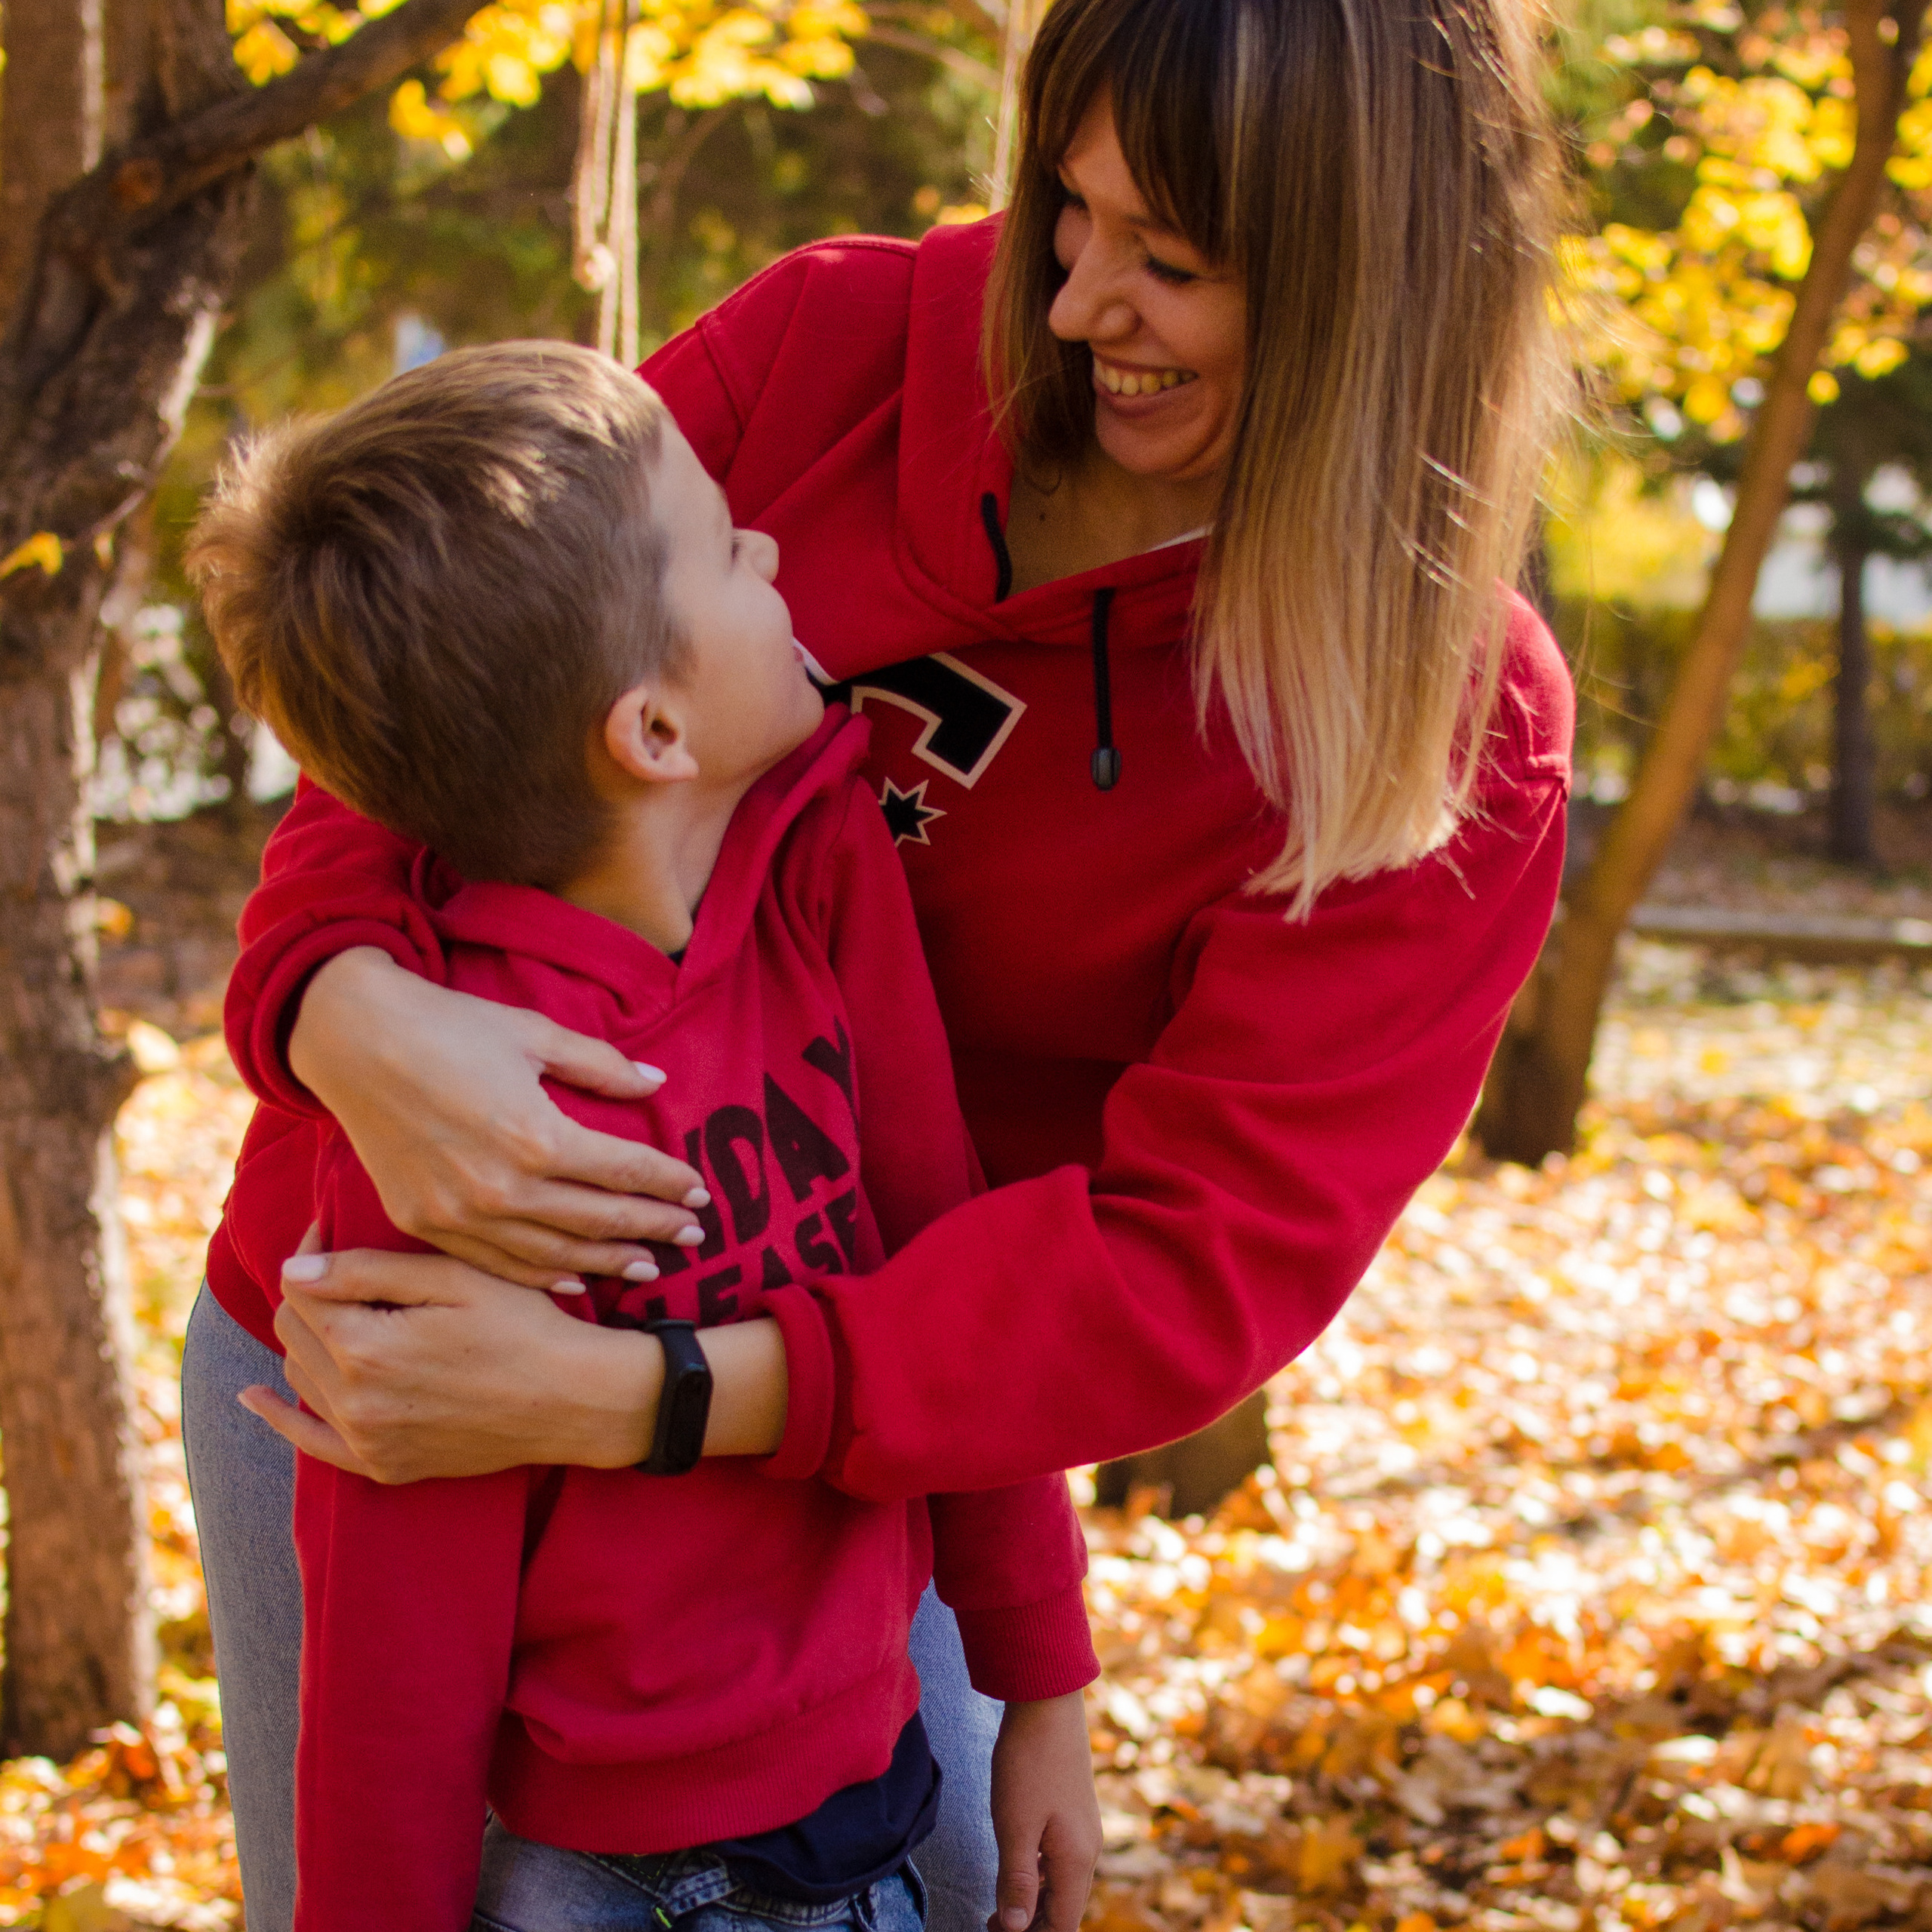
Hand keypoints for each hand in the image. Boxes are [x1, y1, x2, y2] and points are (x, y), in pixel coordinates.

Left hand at [239, 1230, 661, 1480]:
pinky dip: (281, 1417)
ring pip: (300, 1376)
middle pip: (294, 1332)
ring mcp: (366, 1441)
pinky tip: (256, 1399)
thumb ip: (368, 1271)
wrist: (574, 1399)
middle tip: (341, 1264)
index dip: (311, 1251)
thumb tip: (293, 1267)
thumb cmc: (524, 1326)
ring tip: (342, 1309)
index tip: (328, 1225)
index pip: (301, 1288)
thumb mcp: (455, 1280)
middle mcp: (353, 1402)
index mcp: (365, 1347)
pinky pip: (311, 1443)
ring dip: (309, 1339)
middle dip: (310, 1292)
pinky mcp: (383, 1466)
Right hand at [290, 948, 708, 1286]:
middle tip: (693, 1235)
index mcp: (537, 1136)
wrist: (352, 1040)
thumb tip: (656, 1082)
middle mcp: (503, 1188)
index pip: (626, 1171)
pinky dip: (545, 1275)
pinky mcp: (426, 1224)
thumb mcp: (535, 1034)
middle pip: (600, 1220)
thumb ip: (601, 1065)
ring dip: (608, 1262)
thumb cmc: (449, 1027)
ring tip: (649, 1265)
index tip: (700, 1193)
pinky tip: (577, 1279)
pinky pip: (500, 1264)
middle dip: (654, 1228)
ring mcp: (461, 1214)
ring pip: (555, 1254)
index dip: (669, 1184)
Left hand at [989, 1691, 1101, 1931]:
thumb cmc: (1029, 1761)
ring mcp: (1083, 1830)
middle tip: (989, 1923)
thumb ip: (1017, 1880)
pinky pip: (1059, 1861)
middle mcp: (1088, 1849)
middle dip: (1031, 1924)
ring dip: (1033, 1902)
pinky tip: (1014, 1868)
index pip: (1063, 1925)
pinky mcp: (1073, 1812)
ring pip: (1061, 1885)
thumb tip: (1016, 1929)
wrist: (1047, 1701)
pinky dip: (1038, 1876)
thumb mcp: (1014, 1825)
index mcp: (1077, 1860)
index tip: (996, 1931)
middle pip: (1064, 1909)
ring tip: (995, 1906)